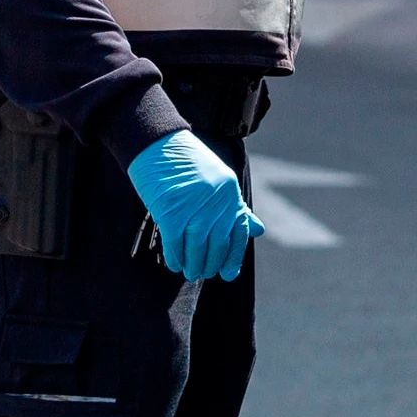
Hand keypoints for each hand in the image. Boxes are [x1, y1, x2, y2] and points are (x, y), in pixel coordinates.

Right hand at [126, 129, 264, 283]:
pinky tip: (174, 264)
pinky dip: (175, 257)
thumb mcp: (218, 179)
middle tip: (203, 273)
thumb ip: (236, 207)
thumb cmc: (186, 163)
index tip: (228, 274)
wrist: (157, 142)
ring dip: (193, 264)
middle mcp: (216, 200)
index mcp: (230, 191)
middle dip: (210, 263)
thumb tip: (259, 230)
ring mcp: (194, 206)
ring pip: (197, 247)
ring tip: (189, 272)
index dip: (233, 257)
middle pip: (217, 244)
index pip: (238, 232)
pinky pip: (175, 243)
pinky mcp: (171, 211)